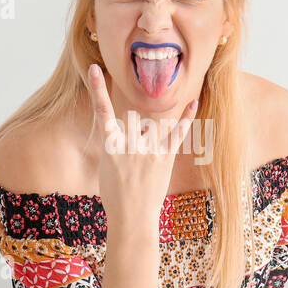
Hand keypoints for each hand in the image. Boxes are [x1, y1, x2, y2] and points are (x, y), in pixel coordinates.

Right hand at [84, 62, 198, 228]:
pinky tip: (193, 102)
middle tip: (133, 162)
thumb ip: (117, 144)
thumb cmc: (116, 195)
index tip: (94, 68)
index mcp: (110, 146)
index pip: (102, 110)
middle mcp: (129, 144)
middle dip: (135, 133)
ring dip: (149, 138)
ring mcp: (149, 150)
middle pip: (134, 120)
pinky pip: (177, 132)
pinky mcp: (165, 157)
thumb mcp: (107, 167)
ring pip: (151, 126)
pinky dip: (186, 117)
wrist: (132, 219)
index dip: (97, 88)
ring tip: (145, 164)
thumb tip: (133, 128)